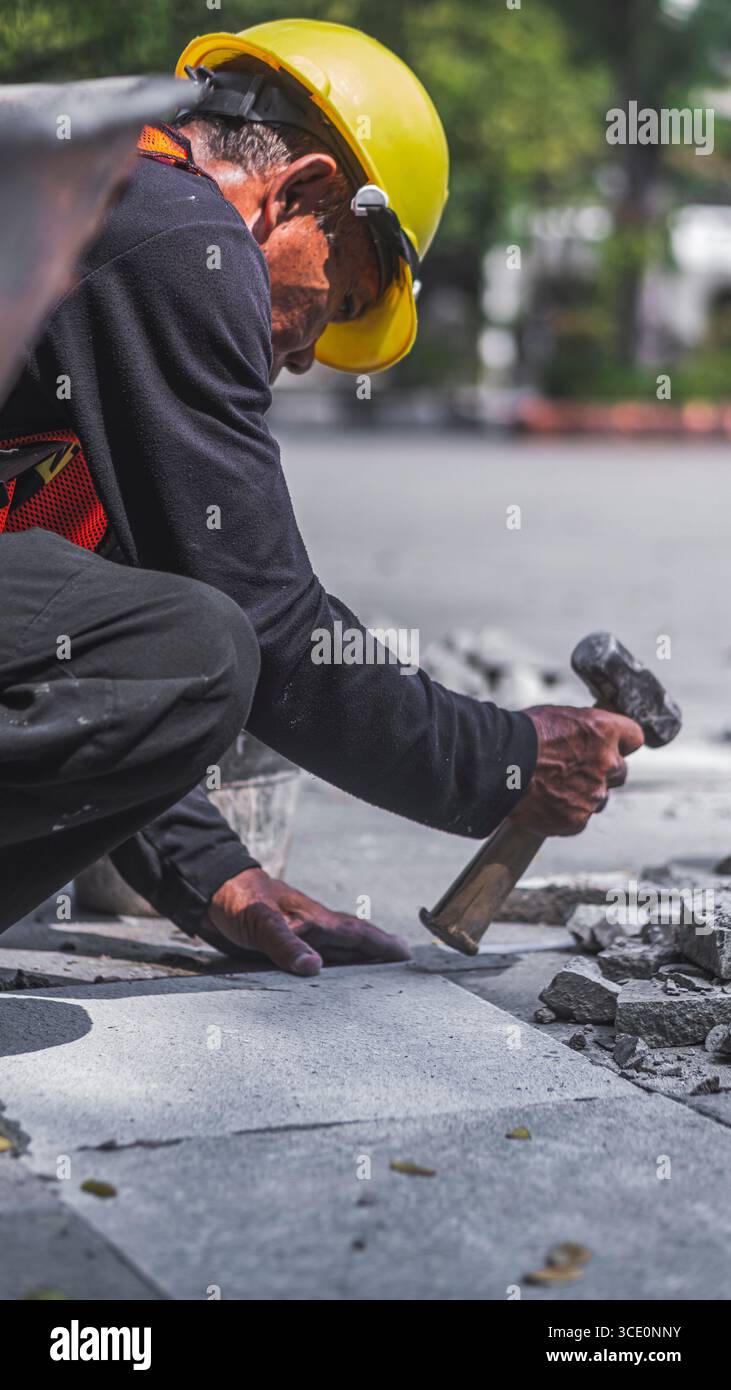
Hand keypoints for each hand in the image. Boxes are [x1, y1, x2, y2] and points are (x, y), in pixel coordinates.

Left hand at [203, 868, 411, 975]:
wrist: (209, 893)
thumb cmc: (237, 901)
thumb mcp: (261, 922)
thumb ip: (286, 944)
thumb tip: (315, 967)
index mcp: (313, 920)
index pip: (356, 933)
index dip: (382, 944)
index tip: (406, 954)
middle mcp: (312, 929)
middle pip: (353, 945)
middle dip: (378, 956)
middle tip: (403, 970)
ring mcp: (298, 937)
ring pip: (336, 953)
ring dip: (357, 965)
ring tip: (378, 980)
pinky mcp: (282, 947)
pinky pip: (314, 961)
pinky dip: (329, 971)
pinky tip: (329, 982)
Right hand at [512, 704, 643, 837]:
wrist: (498, 765)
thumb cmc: (522, 735)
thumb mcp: (559, 716)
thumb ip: (584, 728)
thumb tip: (589, 733)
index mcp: (605, 732)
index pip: (634, 737)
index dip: (620, 742)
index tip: (611, 746)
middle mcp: (607, 764)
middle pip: (619, 771)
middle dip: (602, 771)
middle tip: (574, 769)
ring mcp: (593, 795)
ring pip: (598, 797)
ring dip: (583, 793)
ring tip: (553, 786)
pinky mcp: (577, 819)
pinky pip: (578, 818)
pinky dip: (566, 813)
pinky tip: (546, 803)